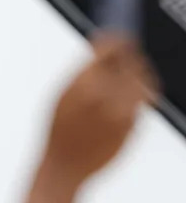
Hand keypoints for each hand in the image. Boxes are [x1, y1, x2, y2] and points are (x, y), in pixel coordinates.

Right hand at [43, 33, 157, 184]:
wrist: (65, 165)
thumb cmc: (59, 128)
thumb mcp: (63, 93)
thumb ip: (86, 71)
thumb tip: (106, 48)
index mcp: (83, 82)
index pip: (112, 48)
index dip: (118, 39)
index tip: (120, 37)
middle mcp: (105, 95)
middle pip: (131, 63)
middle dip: (131, 56)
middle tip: (128, 52)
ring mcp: (122, 112)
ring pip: (142, 81)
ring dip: (139, 74)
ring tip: (132, 73)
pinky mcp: (133, 126)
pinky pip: (142, 102)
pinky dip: (139, 94)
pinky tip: (126, 96)